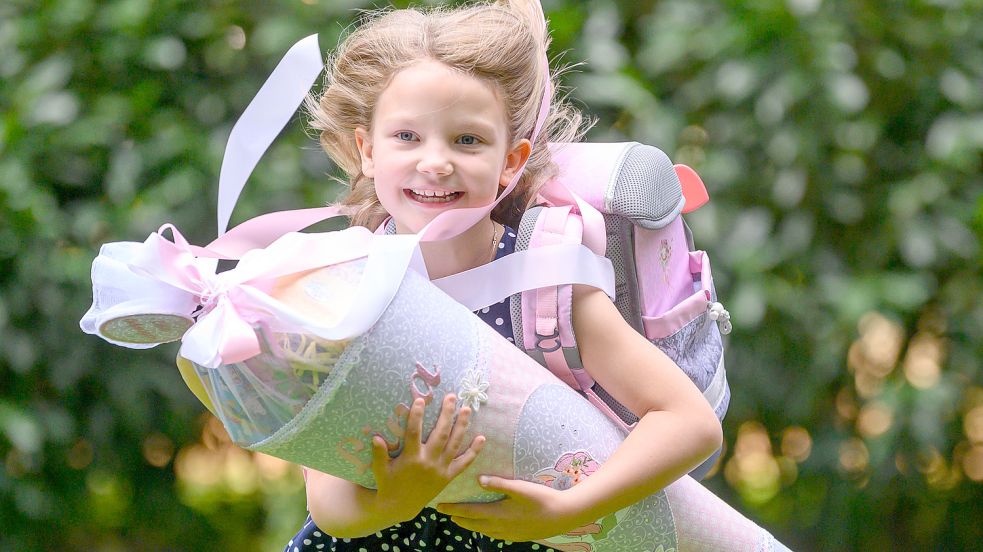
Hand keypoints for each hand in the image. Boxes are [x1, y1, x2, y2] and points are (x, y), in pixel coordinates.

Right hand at [371, 394, 484, 521]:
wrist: (400, 507)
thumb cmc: (388, 484)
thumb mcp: (380, 470)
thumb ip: (379, 454)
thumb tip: (375, 437)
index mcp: (411, 458)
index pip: (414, 432)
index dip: (417, 416)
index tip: (420, 400)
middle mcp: (428, 462)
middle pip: (441, 434)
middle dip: (447, 414)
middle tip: (452, 397)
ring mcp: (441, 470)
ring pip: (454, 444)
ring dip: (462, 426)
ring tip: (466, 410)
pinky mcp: (448, 477)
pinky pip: (464, 463)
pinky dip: (474, 451)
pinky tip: (482, 438)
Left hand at [436, 475, 585, 541]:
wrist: (562, 516)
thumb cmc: (541, 498)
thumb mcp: (520, 487)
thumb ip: (498, 483)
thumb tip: (478, 480)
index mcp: (498, 513)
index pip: (469, 512)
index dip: (453, 509)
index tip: (439, 507)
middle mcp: (500, 526)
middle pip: (473, 524)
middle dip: (458, 518)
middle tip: (446, 513)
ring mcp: (508, 533)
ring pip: (483, 531)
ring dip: (470, 525)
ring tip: (461, 520)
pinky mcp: (517, 536)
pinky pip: (494, 534)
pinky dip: (484, 530)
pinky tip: (486, 527)